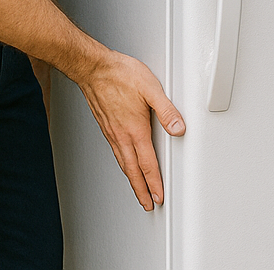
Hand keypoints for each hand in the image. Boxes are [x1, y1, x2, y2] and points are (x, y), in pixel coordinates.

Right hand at [76, 49, 185, 210]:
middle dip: (141, 190)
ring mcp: (111, 132)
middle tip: (147, 204)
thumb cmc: (121, 74)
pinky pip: (116, 153)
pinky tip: (125, 163)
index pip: (147, 163)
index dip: (154, 183)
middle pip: (133, 170)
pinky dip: (123, 165)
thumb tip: (179, 129)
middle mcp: (121, 135)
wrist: (94, 69)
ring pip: (123, 163)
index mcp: (135, 129)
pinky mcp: (106, 126)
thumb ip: (167, 111)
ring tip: (137, 190)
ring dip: (132, 180)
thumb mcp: (152, 89)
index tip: (158, 197)